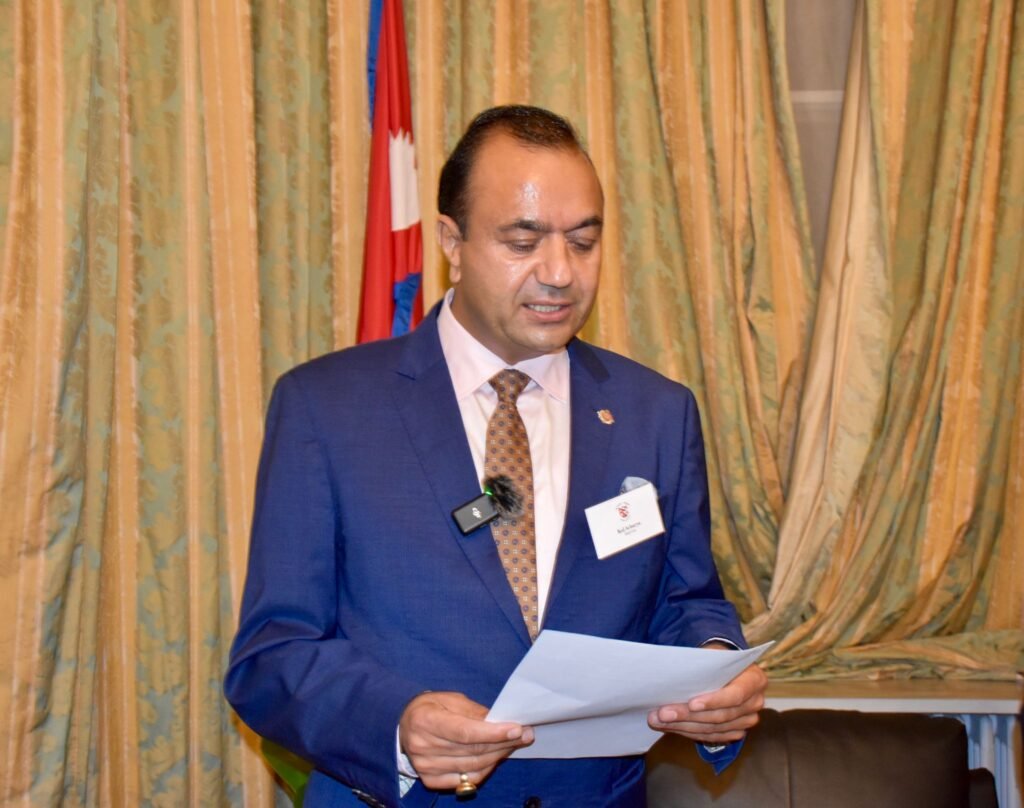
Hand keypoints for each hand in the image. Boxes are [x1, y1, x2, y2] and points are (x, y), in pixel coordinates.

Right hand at [398, 691, 533, 790]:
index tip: (517, 729)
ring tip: (513, 744)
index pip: (466, 732)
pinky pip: (466, 780)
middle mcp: (422, 746)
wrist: (404, 726)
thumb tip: (502, 722)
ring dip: (498, 756)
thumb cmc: (430, 708)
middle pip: (472, 750)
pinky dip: (485, 769)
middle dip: (503, 743)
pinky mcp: (430, 780)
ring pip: (473, 766)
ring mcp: (425, 767)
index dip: (493, 733)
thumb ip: (475, 712)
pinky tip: (495, 757)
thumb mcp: (450, 700)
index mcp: (425, 720)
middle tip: (525, 734)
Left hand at [647, 662, 766, 744]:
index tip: (691, 703)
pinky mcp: (735, 731)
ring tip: (658, 720)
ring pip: (713, 729)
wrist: (725, 667)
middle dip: (688, 716)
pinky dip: (688, 732)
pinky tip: (670, 727)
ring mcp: (746, 720)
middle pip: (720, 716)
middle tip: (662, 714)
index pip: (735, 695)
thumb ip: (703, 664)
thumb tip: (674, 674)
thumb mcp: (714, 654)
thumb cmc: (718, 659)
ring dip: (682, 726)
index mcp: (755, 679)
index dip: (713, 701)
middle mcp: (754, 703)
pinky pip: (711, 737)